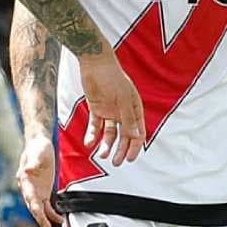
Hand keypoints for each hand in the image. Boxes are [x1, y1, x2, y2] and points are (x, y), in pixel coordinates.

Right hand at [17, 134, 58, 226]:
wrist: (39, 143)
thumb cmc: (37, 147)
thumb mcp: (38, 153)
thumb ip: (34, 162)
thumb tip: (29, 169)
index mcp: (25, 179)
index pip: (29, 197)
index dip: (35, 208)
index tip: (40, 217)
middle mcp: (28, 187)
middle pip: (33, 206)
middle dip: (39, 219)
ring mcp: (35, 190)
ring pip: (39, 208)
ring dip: (44, 219)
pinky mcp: (43, 190)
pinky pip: (46, 205)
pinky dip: (51, 213)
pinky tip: (58, 219)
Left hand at [75, 51, 144, 166]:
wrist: (95, 63)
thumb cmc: (113, 79)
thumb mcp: (122, 100)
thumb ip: (128, 119)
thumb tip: (136, 136)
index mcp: (134, 109)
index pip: (137, 132)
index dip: (135, 146)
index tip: (129, 159)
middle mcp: (123, 112)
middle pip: (124, 136)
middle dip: (121, 150)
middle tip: (116, 163)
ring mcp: (110, 111)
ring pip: (110, 133)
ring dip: (106, 145)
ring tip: (102, 155)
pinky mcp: (96, 109)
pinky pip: (95, 126)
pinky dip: (93, 135)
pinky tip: (89, 143)